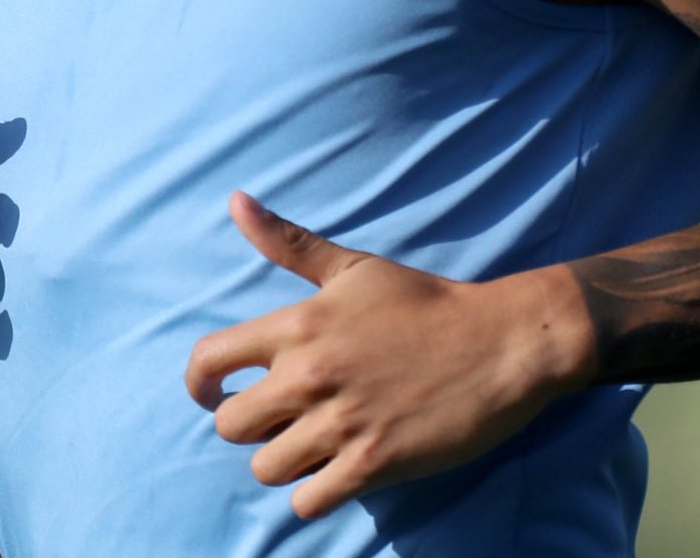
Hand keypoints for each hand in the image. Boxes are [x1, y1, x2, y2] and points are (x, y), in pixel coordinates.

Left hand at [186, 192, 591, 518]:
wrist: (500, 344)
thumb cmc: (426, 302)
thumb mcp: (353, 267)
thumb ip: (288, 242)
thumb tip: (235, 199)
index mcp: (296, 325)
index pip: (207, 360)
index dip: (199, 384)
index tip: (212, 393)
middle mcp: (308, 375)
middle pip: (229, 426)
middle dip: (248, 427)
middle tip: (278, 421)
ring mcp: (340, 423)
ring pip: (265, 469)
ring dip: (282, 463)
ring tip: (310, 447)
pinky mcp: (373, 464)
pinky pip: (308, 501)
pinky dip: (314, 494)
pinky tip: (335, 474)